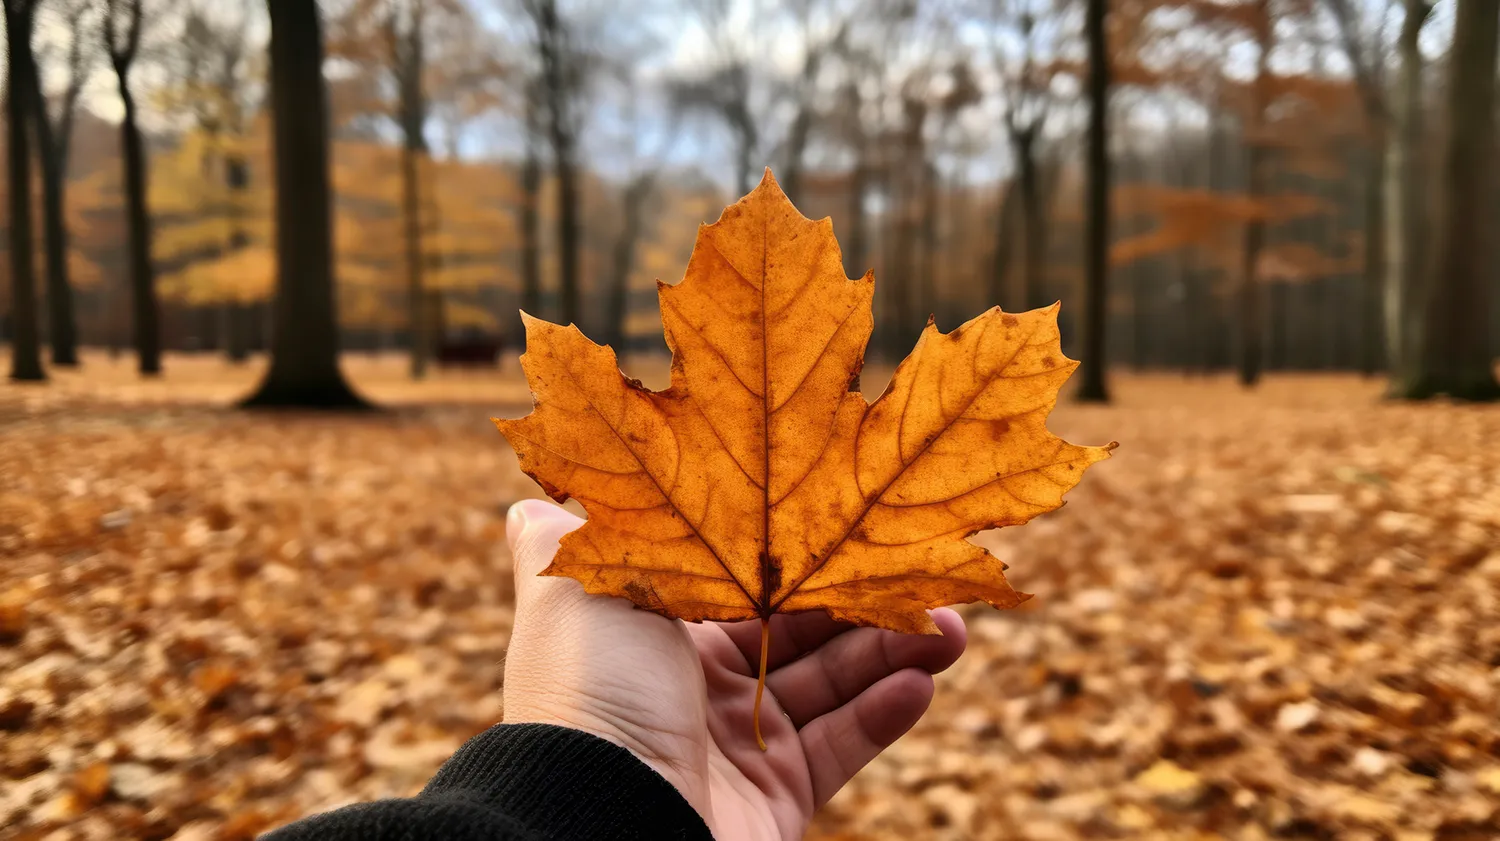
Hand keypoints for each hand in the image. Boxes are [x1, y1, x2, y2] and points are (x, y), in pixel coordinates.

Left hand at [501, 500, 966, 840]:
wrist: (604, 820)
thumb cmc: (590, 690)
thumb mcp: (572, 589)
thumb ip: (571, 540)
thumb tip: (527, 503)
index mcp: (650, 628)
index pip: (738, 573)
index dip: (796, 545)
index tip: (855, 506)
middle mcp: (693, 683)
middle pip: (796, 626)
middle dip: (862, 595)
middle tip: (929, 569)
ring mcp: (737, 742)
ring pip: (829, 683)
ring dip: (892, 650)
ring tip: (951, 628)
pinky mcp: (774, 797)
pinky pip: (838, 748)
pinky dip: (882, 714)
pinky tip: (920, 683)